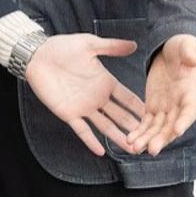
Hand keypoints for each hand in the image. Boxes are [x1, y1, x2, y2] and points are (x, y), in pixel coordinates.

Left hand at [21, 34, 146, 155]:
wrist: (36, 54)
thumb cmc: (61, 47)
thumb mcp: (89, 44)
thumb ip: (111, 47)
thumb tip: (135, 45)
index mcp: (105, 83)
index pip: (128, 98)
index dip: (141, 108)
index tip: (159, 118)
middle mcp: (97, 98)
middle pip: (121, 116)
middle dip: (135, 128)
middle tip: (152, 140)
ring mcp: (83, 107)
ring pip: (105, 126)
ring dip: (118, 137)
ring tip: (133, 150)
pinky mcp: (68, 113)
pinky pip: (82, 130)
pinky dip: (91, 141)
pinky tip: (102, 151)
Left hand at [131, 34, 195, 155]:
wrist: (174, 52)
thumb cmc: (184, 49)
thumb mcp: (187, 46)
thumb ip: (189, 53)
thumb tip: (192, 59)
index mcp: (191, 91)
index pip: (190, 109)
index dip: (184, 120)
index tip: (177, 130)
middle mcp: (180, 104)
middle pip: (172, 125)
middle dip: (162, 137)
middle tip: (151, 149)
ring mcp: (167, 108)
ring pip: (157, 128)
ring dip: (147, 139)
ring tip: (135, 149)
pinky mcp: (153, 107)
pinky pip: (146, 122)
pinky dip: (139, 132)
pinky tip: (129, 140)